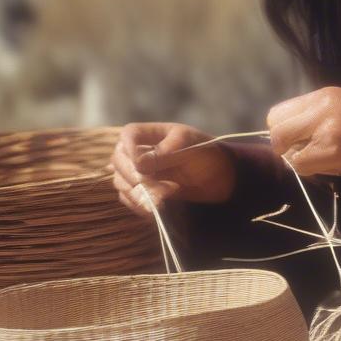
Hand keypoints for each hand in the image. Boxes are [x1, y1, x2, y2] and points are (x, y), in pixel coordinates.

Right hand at [108, 122, 236, 218]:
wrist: (221, 178)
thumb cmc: (207, 154)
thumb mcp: (190, 147)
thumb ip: (165, 153)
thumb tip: (138, 163)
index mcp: (151, 133)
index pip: (128, 135)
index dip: (130, 149)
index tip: (141, 166)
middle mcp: (139, 152)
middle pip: (119, 161)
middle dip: (135, 177)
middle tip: (157, 188)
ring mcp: (139, 173)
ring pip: (121, 183)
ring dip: (139, 194)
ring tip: (166, 198)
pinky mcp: (142, 192)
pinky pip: (129, 200)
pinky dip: (140, 205)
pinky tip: (159, 207)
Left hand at [266, 86, 340, 177]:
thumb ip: (322, 116)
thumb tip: (295, 139)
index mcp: (325, 94)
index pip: (279, 112)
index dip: (286, 132)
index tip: (302, 143)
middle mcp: (322, 103)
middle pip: (275, 127)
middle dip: (286, 146)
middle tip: (310, 156)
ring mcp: (328, 124)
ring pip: (285, 147)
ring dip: (301, 159)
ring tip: (328, 160)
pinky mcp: (336, 147)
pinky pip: (303, 164)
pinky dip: (314, 171)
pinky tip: (339, 166)